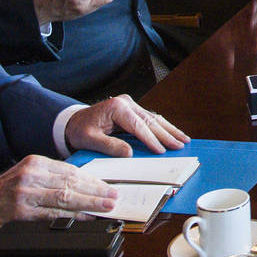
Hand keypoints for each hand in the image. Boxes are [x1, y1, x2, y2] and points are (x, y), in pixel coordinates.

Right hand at [0, 154, 116, 236]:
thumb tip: (84, 187)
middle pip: (70, 182)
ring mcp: (25, 194)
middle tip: (113, 196)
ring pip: (64, 197)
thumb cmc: (5, 193)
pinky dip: (72, 216)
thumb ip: (51, 178)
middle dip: (95, 191)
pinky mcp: (21, 212)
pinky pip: (52, 214)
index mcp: (35, 163)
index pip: (70, 170)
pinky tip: (86, 217)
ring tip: (106, 206)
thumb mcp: (27, 176)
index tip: (107, 187)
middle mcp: (31, 175)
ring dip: (89, 203)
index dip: (91, 180)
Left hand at [65, 93, 188, 157]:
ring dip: (169, 129)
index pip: (138, 125)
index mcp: (117, 108)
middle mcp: (126, 103)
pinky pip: (150, 118)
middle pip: (151, 120)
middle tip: (180, 145)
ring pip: (154, 117)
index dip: (151, 139)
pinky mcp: (132, 109)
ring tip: (183, 139)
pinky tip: (172, 133)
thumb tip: (129, 153)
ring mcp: (130, 104)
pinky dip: (162, 126)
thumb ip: (109, 146)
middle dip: (167, 134)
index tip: (162, 151)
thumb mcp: (90, 140)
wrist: (72, 121)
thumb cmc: (79, 130)